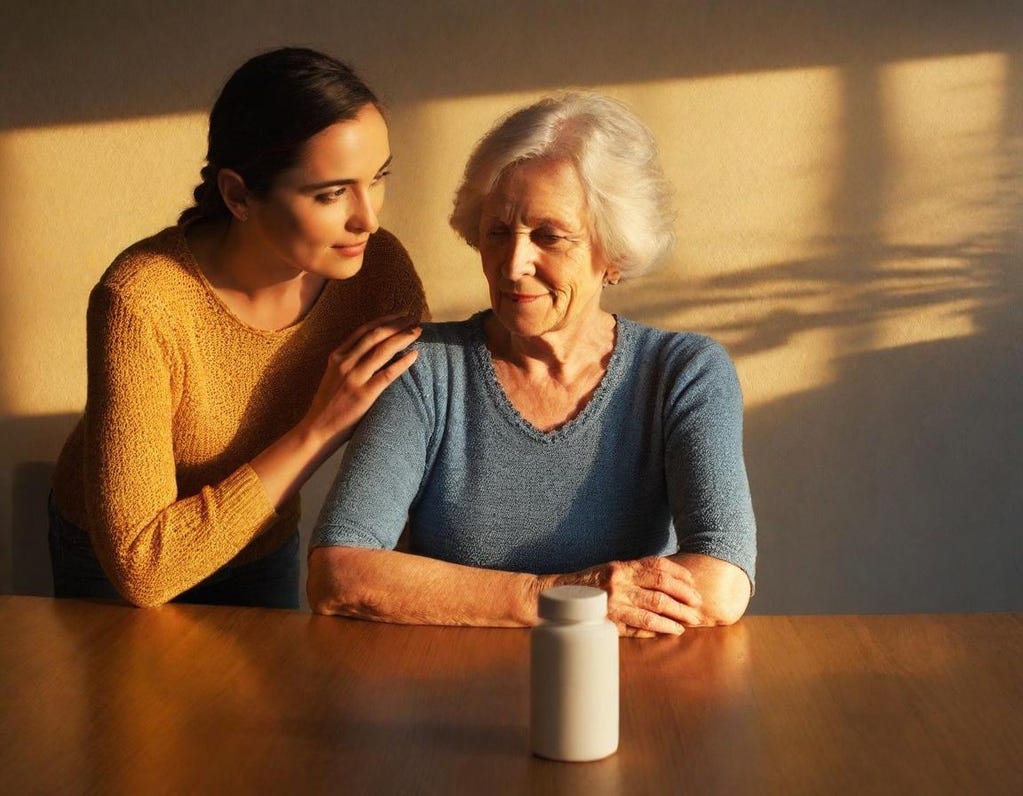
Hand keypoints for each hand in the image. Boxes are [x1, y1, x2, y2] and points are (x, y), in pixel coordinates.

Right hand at [300, 313, 421, 453]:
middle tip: (414, 319)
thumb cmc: (328, 404)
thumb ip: (349, 362)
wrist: (316, 429)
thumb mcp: (333, 375)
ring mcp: (354, 378)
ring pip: (383, 350)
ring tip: (417, 331)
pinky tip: (415, 355)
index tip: (400, 315)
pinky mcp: (364, 394)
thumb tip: (373, 351)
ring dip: (403, 338)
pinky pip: (388, 374)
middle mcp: (345, 363)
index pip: (364, 330)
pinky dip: (403, 362)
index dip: (384, 320)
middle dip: (397, 325)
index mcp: (336, 356)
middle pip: (375, 336)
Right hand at [551, 556, 703, 637]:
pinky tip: (669, 631)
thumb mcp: (611, 569)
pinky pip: (638, 626)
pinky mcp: (609, 621)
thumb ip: (635, 572)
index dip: (680, 576)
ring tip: (688, 622)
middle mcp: (619, 583)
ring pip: (653, 610)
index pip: (658, 568)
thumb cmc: (589, 583)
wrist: (557, 597)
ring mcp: (614, 603)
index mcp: (622, 567)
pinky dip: (656, 629)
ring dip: (675, 617)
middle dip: (683, 599)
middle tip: (697, 606)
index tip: (694, 584)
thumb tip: (666, 578)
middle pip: (661, 590)